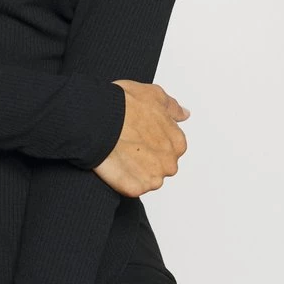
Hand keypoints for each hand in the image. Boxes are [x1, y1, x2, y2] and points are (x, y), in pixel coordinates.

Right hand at [92, 79, 189, 196]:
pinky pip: (132, 188)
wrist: (99, 118)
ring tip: (119, 153)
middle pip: (160, 164)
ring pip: (147, 178)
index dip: (153, 138)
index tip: (139, 133)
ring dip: (136, 169)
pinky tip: (115, 164)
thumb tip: (185, 115)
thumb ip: (173, 108)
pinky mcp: (136, 189)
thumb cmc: (124, 104)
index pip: (171, 147)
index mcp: (178, 142)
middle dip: (147, 156)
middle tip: (127, 142)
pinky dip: (124, 180)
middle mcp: (170, 163)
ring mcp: (153, 178)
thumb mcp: (154, 95)